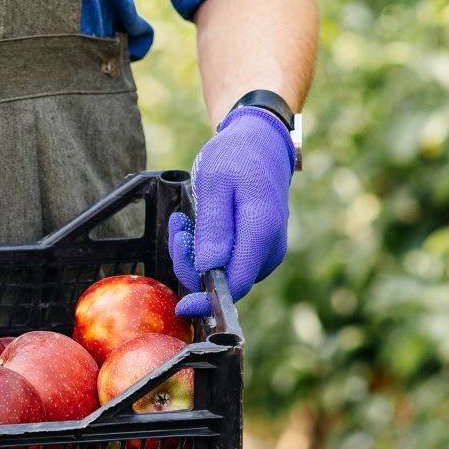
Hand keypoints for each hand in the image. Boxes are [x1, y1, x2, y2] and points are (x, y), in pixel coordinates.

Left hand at [167, 106, 294, 319]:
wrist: (261, 144)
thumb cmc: (237, 157)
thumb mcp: (215, 182)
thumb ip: (214, 227)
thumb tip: (208, 269)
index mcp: (262, 231)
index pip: (237, 284)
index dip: (208, 300)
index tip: (182, 304)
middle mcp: (270, 248)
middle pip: (226, 282)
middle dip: (192, 264)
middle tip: (179, 227)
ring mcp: (266, 251)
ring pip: (223, 274)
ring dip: (195, 255)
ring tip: (184, 220)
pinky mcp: (258, 251)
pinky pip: (227, 263)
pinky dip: (206, 251)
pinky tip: (198, 225)